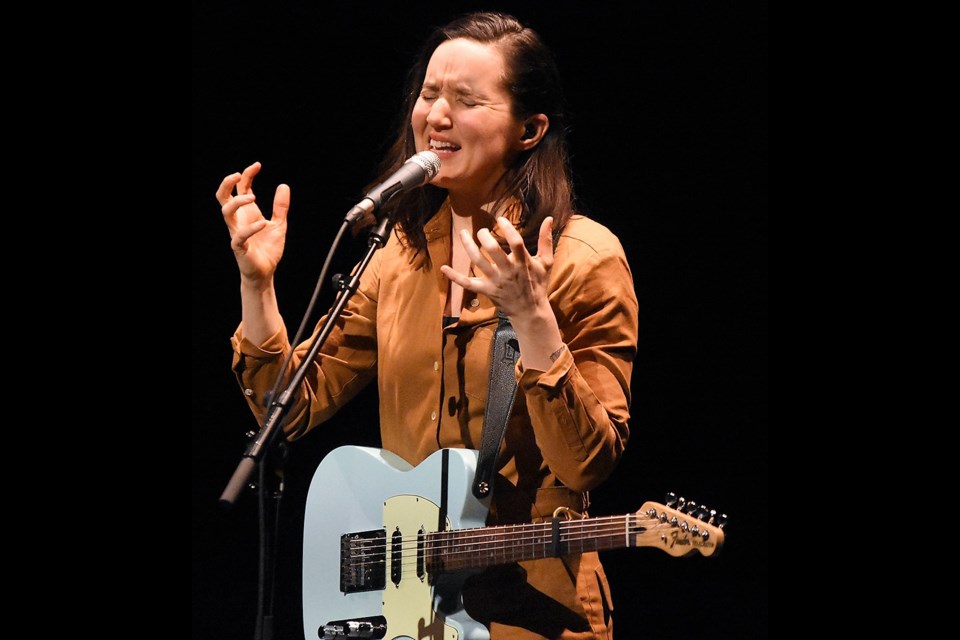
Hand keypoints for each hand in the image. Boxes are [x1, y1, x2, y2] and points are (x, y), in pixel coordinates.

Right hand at [216, 162, 289, 284]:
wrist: (265, 272)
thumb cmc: (268, 248)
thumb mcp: (279, 224)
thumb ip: (280, 207)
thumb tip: (284, 185)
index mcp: (247, 213)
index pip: (240, 188)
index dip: (246, 175)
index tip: (257, 165)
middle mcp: (238, 220)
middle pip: (222, 197)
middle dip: (227, 183)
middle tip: (239, 175)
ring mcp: (236, 232)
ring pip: (226, 212)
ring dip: (237, 202)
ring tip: (254, 197)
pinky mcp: (239, 247)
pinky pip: (239, 235)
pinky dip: (251, 228)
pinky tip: (264, 224)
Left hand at [440, 216, 554, 321]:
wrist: (530, 311)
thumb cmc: (538, 284)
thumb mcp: (546, 263)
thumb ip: (546, 240)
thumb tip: (549, 218)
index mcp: (523, 263)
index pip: (515, 242)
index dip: (507, 228)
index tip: (500, 219)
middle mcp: (508, 271)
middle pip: (493, 250)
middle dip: (485, 237)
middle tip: (482, 230)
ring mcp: (496, 281)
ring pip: (478, 262)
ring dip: (468, 246)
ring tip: (462, 233)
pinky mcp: (486, 290)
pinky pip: (467, 283)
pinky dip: (454, 277)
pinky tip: (443, 267)